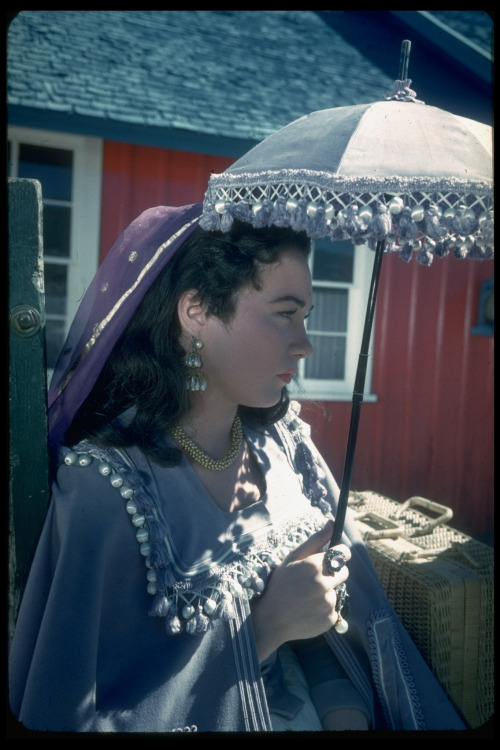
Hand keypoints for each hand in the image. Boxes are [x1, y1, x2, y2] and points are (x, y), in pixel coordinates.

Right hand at [251, 521, 350, 662]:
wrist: (270, 620)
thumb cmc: (279, 584)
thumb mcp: (292, 558)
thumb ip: (315, 540)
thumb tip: (332, 523)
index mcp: (315, 566)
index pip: (343, 553)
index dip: (338, 553)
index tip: (331, 556)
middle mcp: (324, 584)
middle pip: (344, 572)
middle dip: (333, 572)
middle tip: (313, 579)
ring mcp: (329, 603)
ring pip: (337, 590)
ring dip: (327, 591)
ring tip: (307, 596)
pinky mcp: (331, 619)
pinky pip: (334, 608)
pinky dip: (325, 608)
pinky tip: (308, 608)